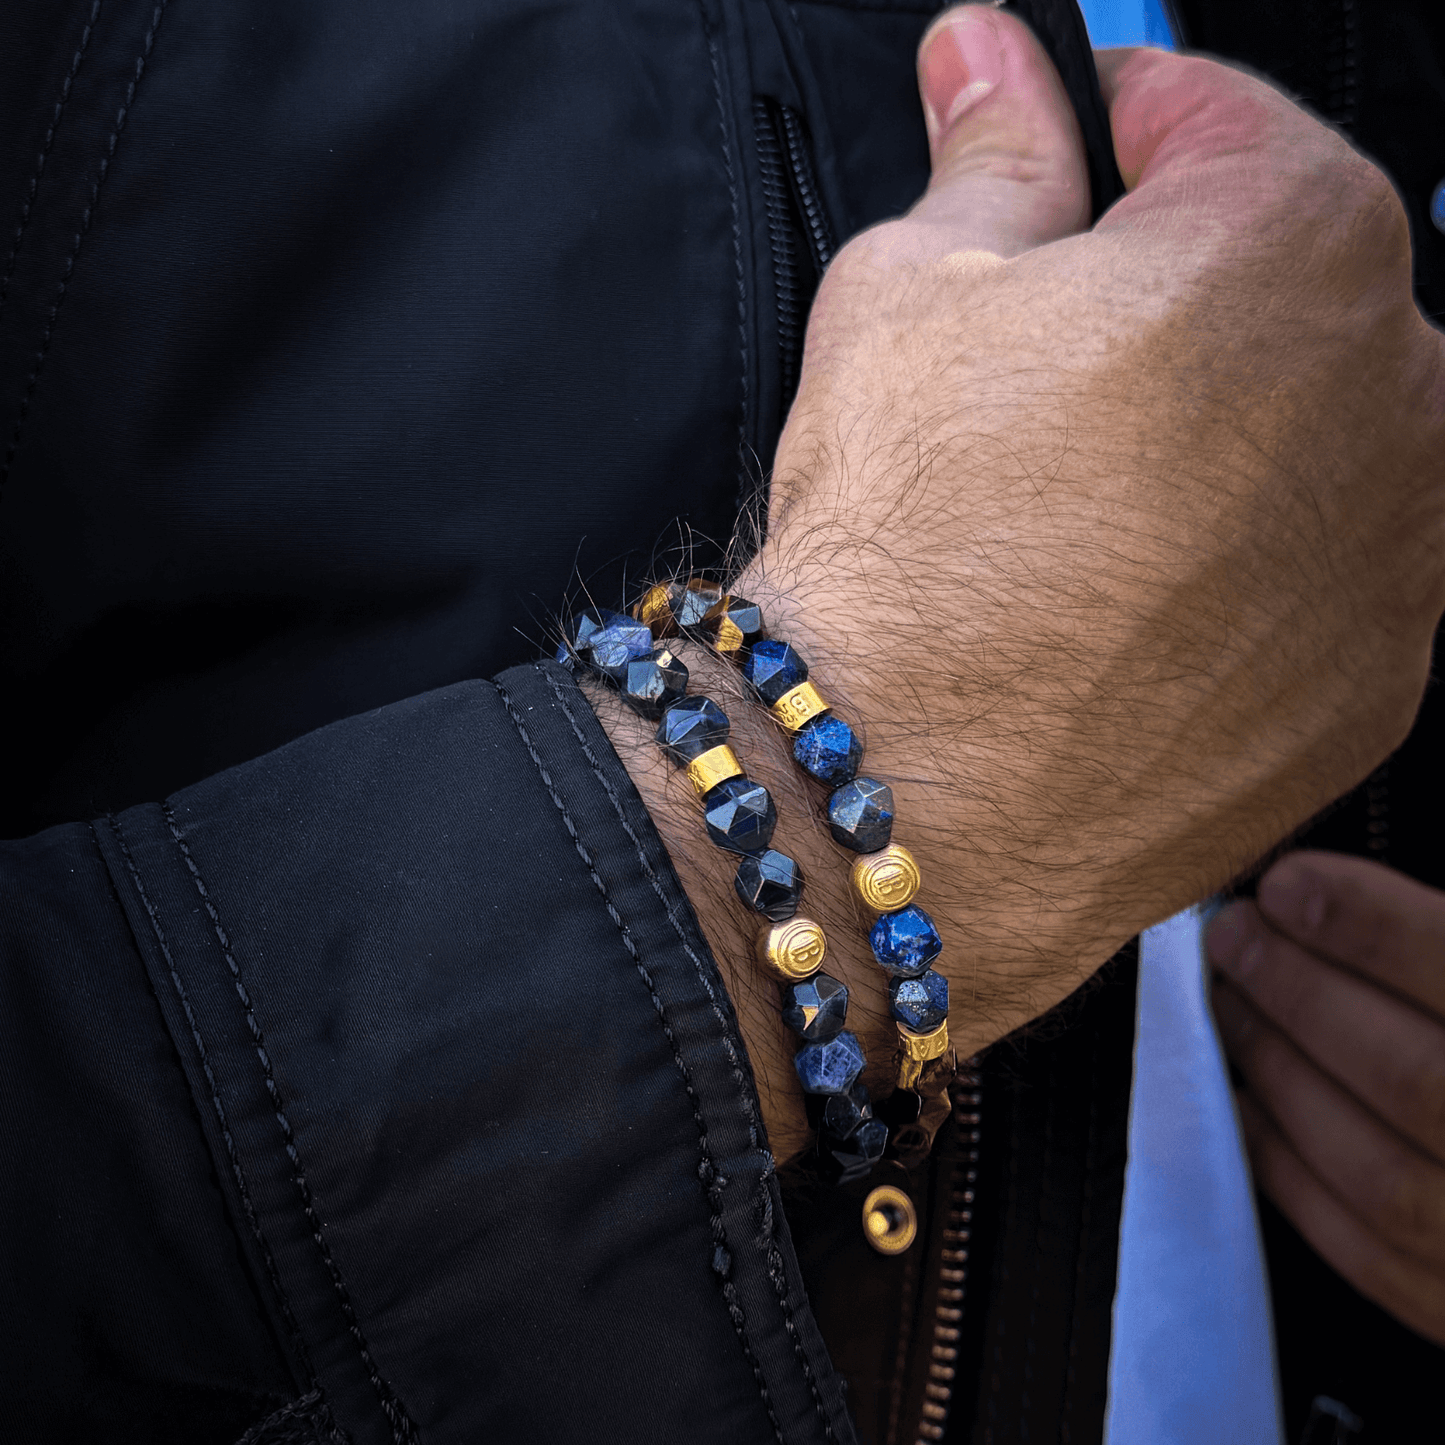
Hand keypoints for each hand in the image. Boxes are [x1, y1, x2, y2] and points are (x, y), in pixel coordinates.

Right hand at [731, 9, 1444, 1043]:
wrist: (906, 797)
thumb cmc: (905, 551)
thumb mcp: (906, 295)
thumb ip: (989, 158)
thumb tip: (989, 66)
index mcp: (1289, 241)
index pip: (1217, 122)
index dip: (1120, 132)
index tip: (1071, 160)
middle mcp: (1394, 390)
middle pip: (1282, 285)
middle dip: (1174, 293)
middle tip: (1045, 369)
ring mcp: (1401, 552)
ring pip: (1312, 435)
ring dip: (1218, 437)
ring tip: (1075, 505)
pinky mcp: (1376, 679)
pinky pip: (1324, 571)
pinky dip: (1246, 563)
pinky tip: (1127, 598)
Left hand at [1207, 852, 1444, 1345]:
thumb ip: (1444, 941)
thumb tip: (1343, 898)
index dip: (1373, 927)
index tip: (1288, 883)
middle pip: (1417, 1080)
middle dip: (1301, 996)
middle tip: (1234, 937)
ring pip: (1383, 1176)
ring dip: (1283, 1075)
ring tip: (1232, 1002)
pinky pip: (1371, 1257)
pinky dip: (1290, 1170)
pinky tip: (1249, 1099)